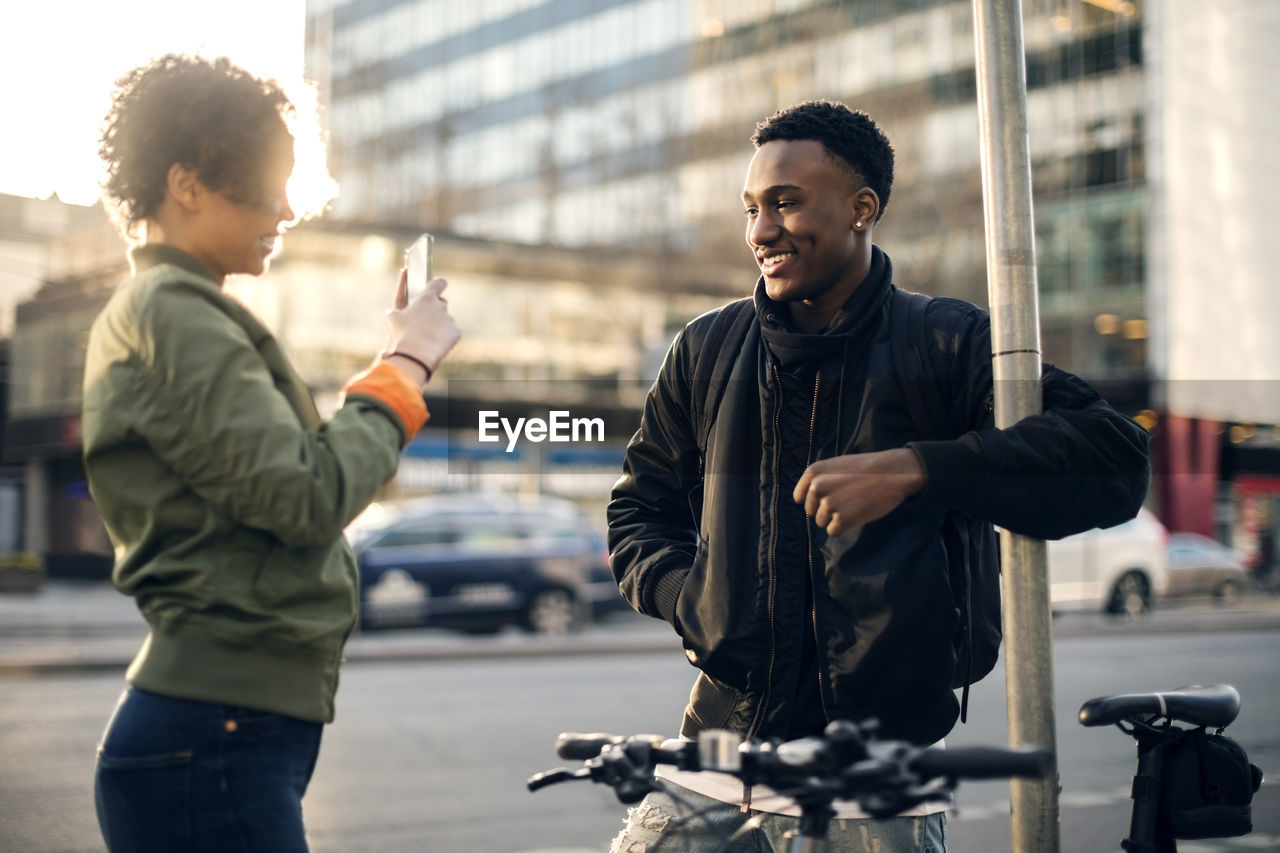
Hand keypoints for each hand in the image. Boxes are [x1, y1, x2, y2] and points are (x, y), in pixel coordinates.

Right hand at [382, 269, 459, 384]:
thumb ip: (396, 312)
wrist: (416, 354)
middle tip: (425, 321)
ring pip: (446, 320)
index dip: (437, 285)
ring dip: (439, 326)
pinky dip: (445, 337)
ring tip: (427, 337)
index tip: (436, 288)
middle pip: (442, 304)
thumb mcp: (393, 320)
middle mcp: (441, 306)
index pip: (438, 283)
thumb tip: (391, 313)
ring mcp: (450, 319)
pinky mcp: (456, 332)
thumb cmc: (403, 334)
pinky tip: (435, 344)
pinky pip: (451, 333)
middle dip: (435, 311)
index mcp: (427, 298)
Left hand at [792, 448, 925, 536]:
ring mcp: (828, 504)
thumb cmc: (867, 469)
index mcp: (813, 472)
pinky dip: (844, 527)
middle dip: (826, 509)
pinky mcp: (842, 520)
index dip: (813, 501)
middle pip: (811, 511)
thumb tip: (808, 500)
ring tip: (854, 505)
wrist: (893, 473)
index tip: (828, 498)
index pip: (799, 497)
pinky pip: (833, 531)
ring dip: (836, 518)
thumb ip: (820, 479)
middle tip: (847, 499)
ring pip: (822, 522)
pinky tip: (857, 515)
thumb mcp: (836, 465)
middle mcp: (816, 488)